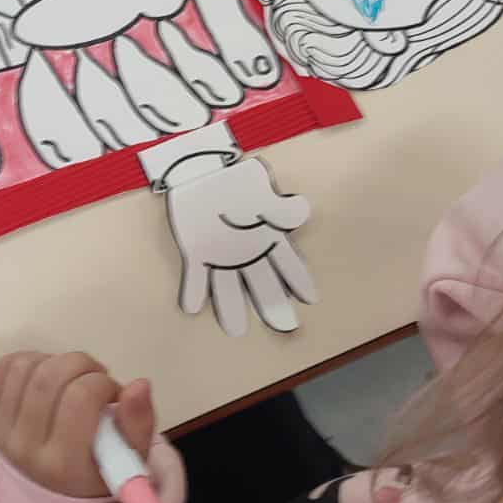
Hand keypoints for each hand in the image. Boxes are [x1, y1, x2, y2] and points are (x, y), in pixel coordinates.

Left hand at [0, 350, 154, 497]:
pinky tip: (51, 375)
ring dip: (57, 360)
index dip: (103, 383)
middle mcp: (25, 449)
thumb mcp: (129, 459)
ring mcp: (1, 431)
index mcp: (64, 466)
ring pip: (26, 367)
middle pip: (49, 378)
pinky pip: (6, 366)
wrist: (53, 489)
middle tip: (97, 376)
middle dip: (82, 363)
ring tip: (74, 376)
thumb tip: (139, 384)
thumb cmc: (99, 470)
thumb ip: (139, 423)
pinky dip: (33, 359)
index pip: (80, 399)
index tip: (113, 392)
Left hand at [166, 157, 314, 335]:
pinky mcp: (196, 251)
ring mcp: (220, 253)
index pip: (286, 261)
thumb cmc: (235, 180)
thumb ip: (280, 206)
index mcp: (264, 236)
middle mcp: (245, 250)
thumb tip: (302, 210)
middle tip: (284, 327)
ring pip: (228, 285)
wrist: (201, 171)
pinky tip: (192, 308)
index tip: (310, 299)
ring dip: (231, 306)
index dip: (298, 279)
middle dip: (271, 302)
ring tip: (235, 331)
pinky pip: (196, 274)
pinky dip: (194, 290)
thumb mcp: (261, 190)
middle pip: (261, 281)